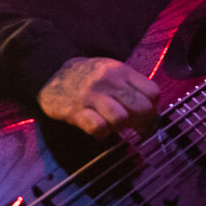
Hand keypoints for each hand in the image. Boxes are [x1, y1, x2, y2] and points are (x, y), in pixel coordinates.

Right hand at [36, 57, 160, 138]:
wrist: (52, 73)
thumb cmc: (89, 76)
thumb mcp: (113, 71)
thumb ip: (132, 86)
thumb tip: (152, 110)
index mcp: (122, 71)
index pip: (152, 92)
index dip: (153, 108)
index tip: (147, 115)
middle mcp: (109, 82)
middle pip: (142, 108)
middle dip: (142, 122)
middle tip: (134, 126)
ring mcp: (92, 96)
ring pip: (122, 119)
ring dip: (121, 127)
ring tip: (113, 124)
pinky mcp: (76, 111)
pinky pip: (98, 128)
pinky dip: (102, 133)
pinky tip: (98, 128)